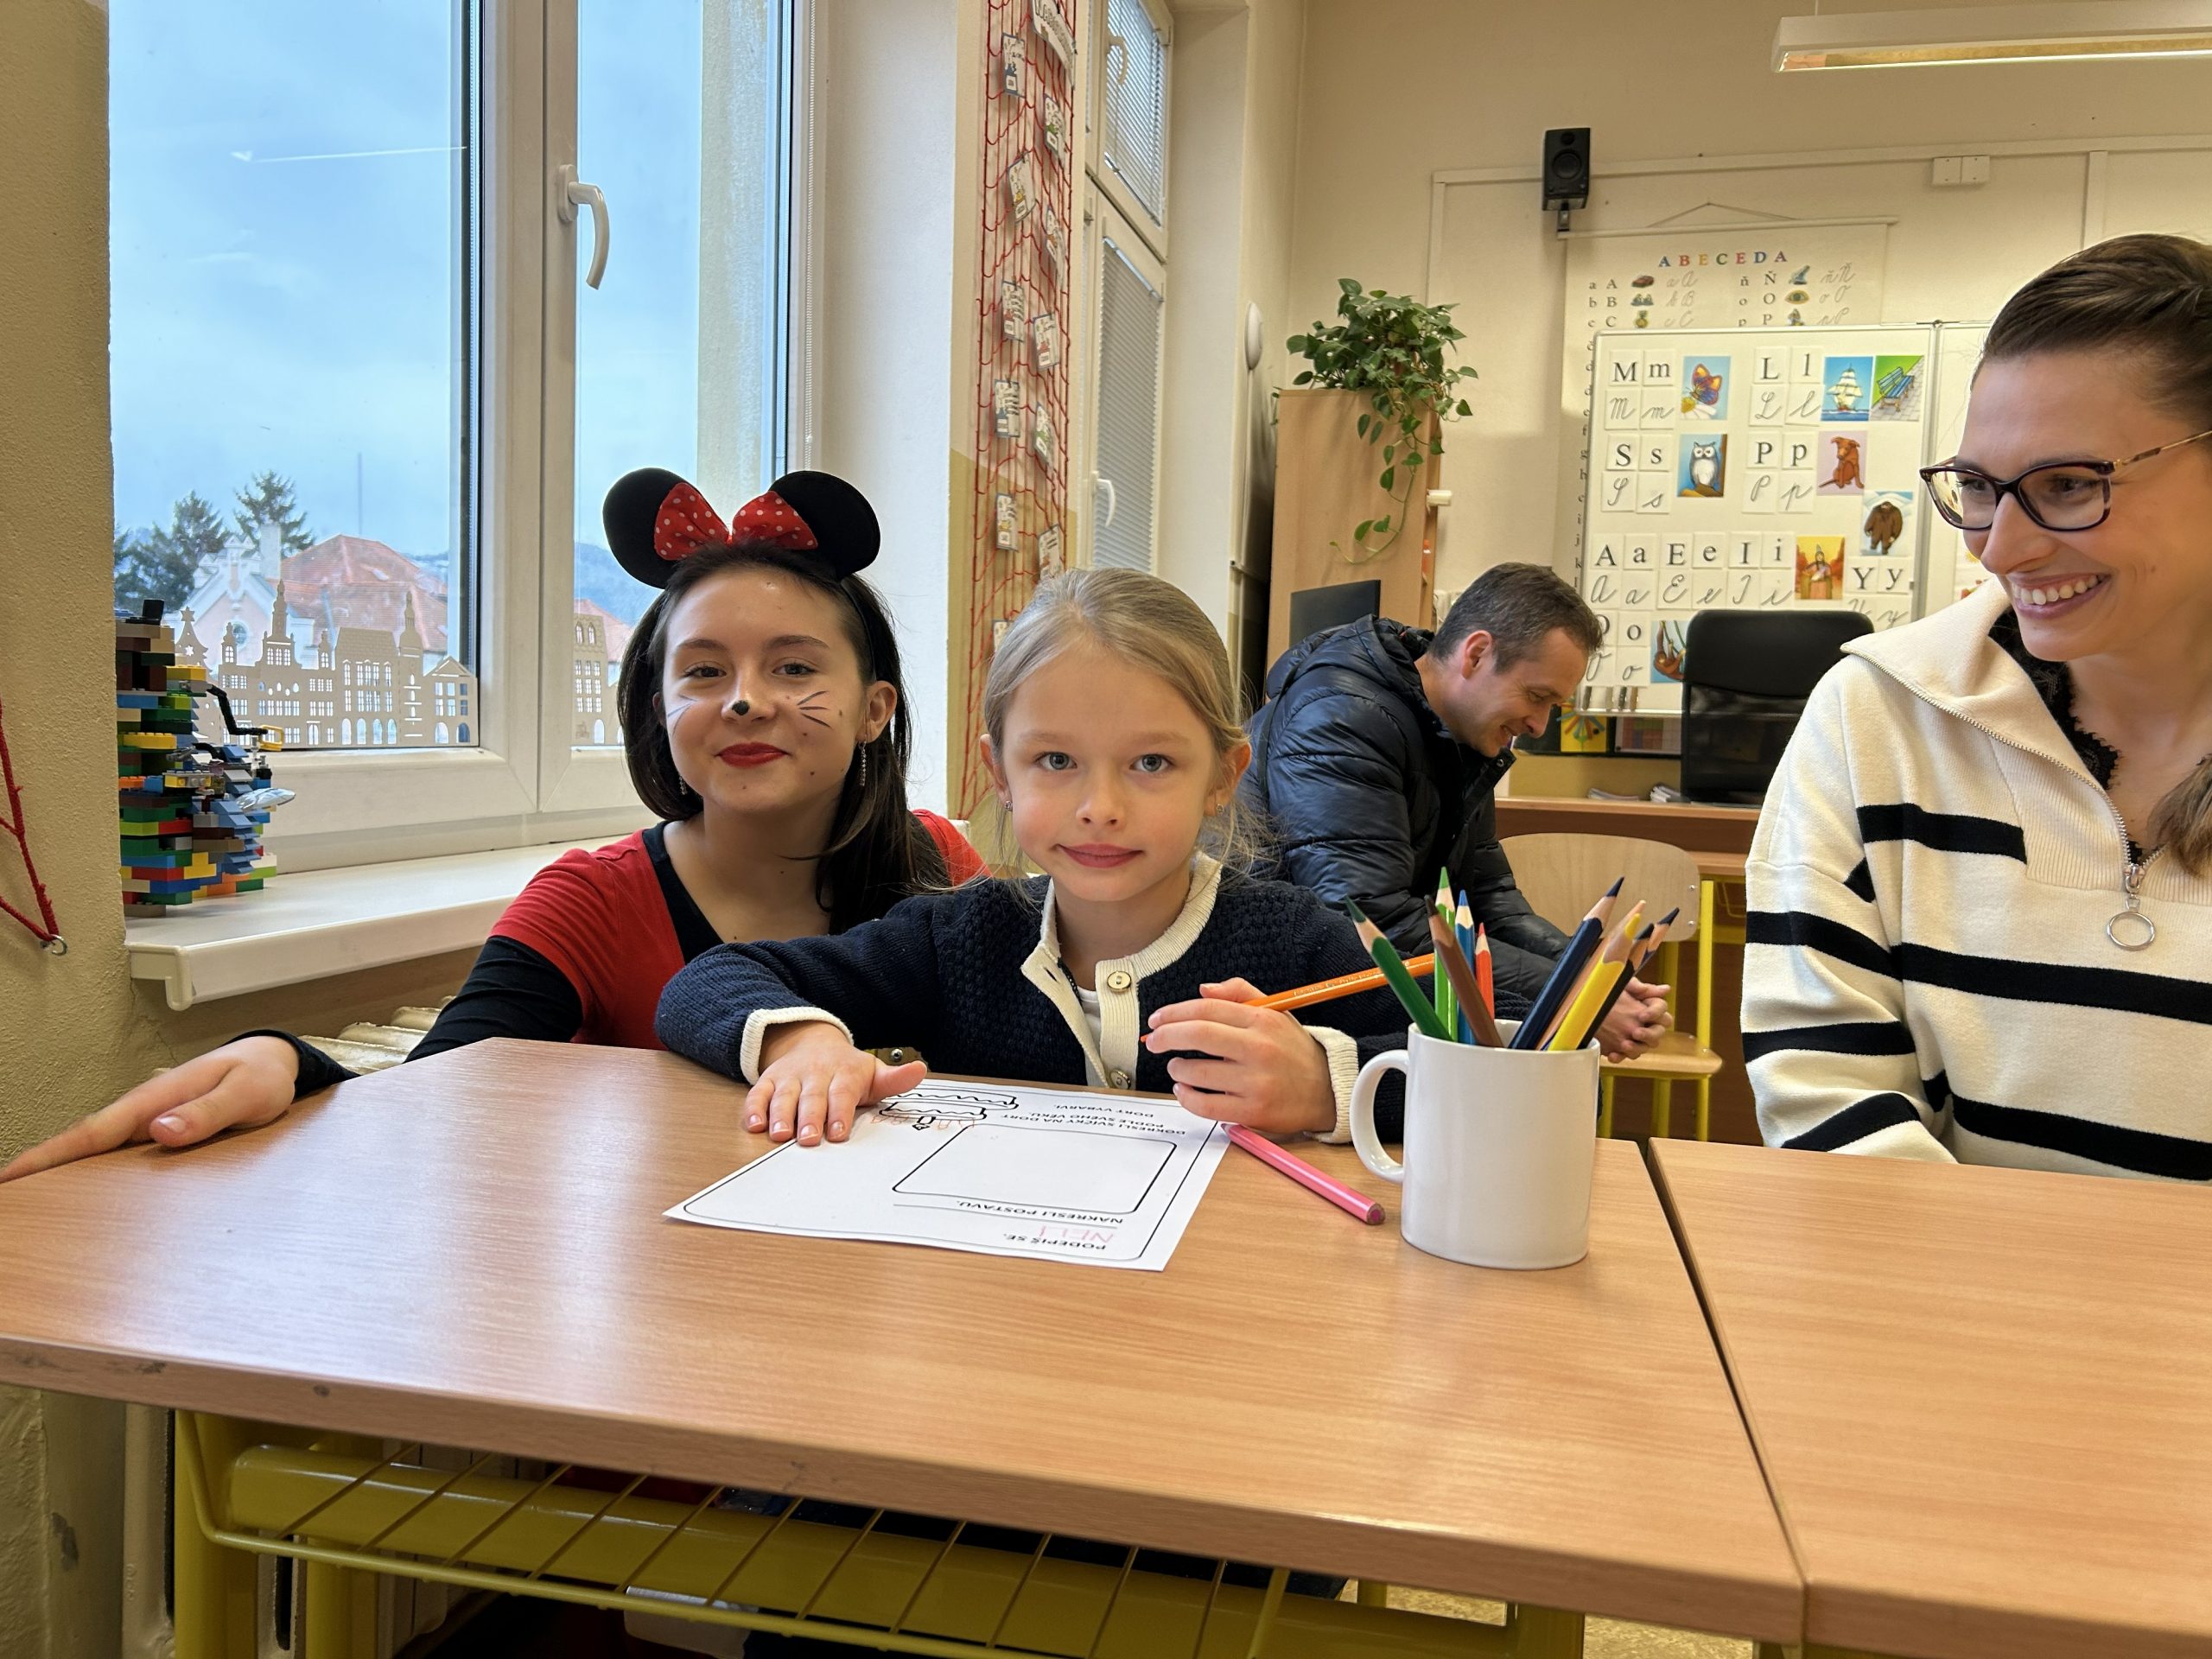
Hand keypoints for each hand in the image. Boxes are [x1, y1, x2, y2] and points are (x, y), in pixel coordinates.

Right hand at [0, 1035, 301, 1183]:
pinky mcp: (159, 1133)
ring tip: (30, 1206)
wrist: (273, 1062)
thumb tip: (159, 1130)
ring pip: (97, 1152)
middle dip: (42, 1170)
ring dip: (63, 1175)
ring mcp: (149, 1123)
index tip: (11, 1176)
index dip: (51, 1155)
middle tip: (10, 1199)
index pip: (94, 1132)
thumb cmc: (260, 1075)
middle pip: (84, 1146)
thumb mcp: (246, 1093)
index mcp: (157, 1099)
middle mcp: (145, 1111)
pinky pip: (119, 1156)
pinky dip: (94, 1172)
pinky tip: (81, 1196)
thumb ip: (208, 1112)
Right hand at [748, 1022, 924, 1146]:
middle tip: (809, 1139)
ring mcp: (790, 1076)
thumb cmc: (846, 1069)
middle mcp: (815, 1073)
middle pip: (812, 1096)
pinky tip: (755, 1125)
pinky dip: (754, 1108)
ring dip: (780, 1115)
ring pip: (783, 1095)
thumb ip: (895, 1078)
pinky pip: (758, 1093)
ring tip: (780, 1135)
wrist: (811, 1041)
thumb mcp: (872, 1071)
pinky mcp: (769, 1080)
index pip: (841, 1093)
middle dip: (810, 1118)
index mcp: (843, 1073)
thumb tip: (920, 1069)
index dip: (839, 1112)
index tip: (838, 1132)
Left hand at [1142, 978, 1335, 1134]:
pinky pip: (1206, 1105)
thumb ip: (1239, 993)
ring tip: (1176, 1067)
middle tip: (1153, 1042)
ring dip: (1176, 1069)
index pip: (1207, 1008)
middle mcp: (1258, 1048)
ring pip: (1197, 1072)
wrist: (1329, 1090)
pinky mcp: (1253, 1111)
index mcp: (1261, 1020)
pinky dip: (1186, 1098)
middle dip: (1166, 1037)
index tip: (1157, 1020)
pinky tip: (1183, 1091)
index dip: (1174, 1012)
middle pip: (1197, 1035)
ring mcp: (1255, 1081)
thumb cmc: (1294, 1051)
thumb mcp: (1275, 1013)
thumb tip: (1202, 990)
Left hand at [1596, 980, 1671, 1060]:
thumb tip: (1664, 989)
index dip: (1655, 1013)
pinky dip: (1620, 1057)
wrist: (1587, 1008)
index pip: (1662, 1010)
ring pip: (1645, 1048)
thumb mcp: (1621, 986)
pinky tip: (1612, 1055)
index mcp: (1649, 1007)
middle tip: (1636, 1032)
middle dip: (1649, 1034)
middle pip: (1658, 1033)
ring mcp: (1637, 1039)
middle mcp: (1647, 1024)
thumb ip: (1639, 986)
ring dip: (1636, 1048)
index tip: (1642, 1015)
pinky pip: (1626, 1056)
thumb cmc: (1607, 993)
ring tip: (1624, 1044)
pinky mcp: (1624, 1048)